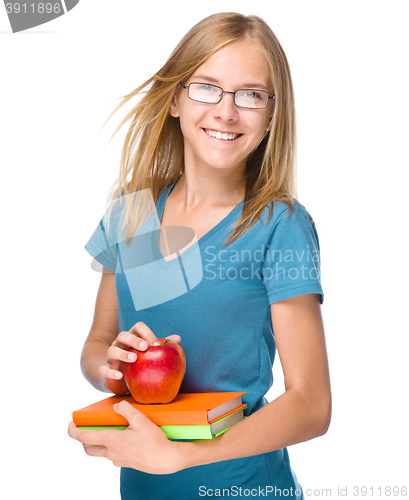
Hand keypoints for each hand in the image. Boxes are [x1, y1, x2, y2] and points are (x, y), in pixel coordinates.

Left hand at [68, 400, 185, 473]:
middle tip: (84, 429)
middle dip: (83, 440)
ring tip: (106, 431)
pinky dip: (111, 447)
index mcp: (111, 440)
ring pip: (101, 452)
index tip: (69, 424)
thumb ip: (125, 409)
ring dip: (98, 443)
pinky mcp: (125, 463)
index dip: (73, 431)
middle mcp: (111, 452)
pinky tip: (123, 439)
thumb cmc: (153, 440)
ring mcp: (117, 459)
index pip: (84, 437)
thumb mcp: (140, 419)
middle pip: (88, 448)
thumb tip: (116, 406)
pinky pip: (113, 455)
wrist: (165, 459)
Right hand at [98, 322, 180, 392]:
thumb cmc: (138, 363)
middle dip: (134, 340)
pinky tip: (119, 376)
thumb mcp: (149, 354)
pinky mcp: (105, 369)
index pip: (137, 327)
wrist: (119, 379)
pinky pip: (103, 369)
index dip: (147, 333)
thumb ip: (162, 345)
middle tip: (145, 347)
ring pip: (112, 350)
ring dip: (123, 354)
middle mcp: (120, 344)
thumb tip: (178, 338)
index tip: (156, 344)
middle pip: (123, 335)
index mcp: (132, 337)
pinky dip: (110, 372)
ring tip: (134, 359)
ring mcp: (111, 356)